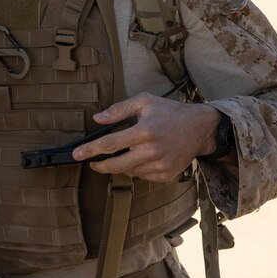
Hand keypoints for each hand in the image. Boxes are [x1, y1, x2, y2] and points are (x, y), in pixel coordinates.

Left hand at [72, 93, 222, 180]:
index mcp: (145, 131)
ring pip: (128, 172)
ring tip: (123, 153)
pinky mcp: (165, 175)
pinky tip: (140, 157)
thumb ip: (119, 109)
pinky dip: (135, 169)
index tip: (76, 154)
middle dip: (99, 165)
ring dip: (119, 165)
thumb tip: (97, 119)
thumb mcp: (145, 101)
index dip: (90, 150)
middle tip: (91, 162)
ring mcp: (159, 165)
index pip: (110, 144)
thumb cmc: (169, 112)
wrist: (199, 128)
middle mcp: (152, 151)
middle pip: (116, 165)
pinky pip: (141, 176)